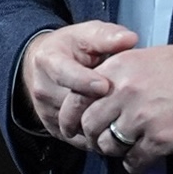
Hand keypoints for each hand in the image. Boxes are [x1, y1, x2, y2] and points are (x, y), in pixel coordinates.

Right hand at [19, 21, 139, 147]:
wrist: (45, 66)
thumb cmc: (72, 48)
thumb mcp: (86, 34)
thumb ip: (107, 36)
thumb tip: (130, 39)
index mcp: (49, 60)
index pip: (64, 74)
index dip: (84, 81)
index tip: (104, 86)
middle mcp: (43, 88)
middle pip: (72, 104)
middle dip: (99, 106)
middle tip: (127, 106)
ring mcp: (46, 111)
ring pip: (77, 125)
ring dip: (100, 124)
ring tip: (125, 119)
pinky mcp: (52, 128)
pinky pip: (78, 139)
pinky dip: (98, 137)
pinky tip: (116, 131)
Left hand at [80, 43, 172, 169]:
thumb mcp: (144, 59)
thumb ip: (118, 76)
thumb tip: (98, 97)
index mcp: (117, 70)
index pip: (77, 99)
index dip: (70, 119)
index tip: (72, 130)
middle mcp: (124, 93)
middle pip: (90, 127)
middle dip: (94, 138)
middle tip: (105, 142)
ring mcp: (142, 118)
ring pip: (109, 146)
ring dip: (116, 151)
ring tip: (129, 147)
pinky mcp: (160, 139)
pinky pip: (134, 161)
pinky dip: (136, 163)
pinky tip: (145, 157)